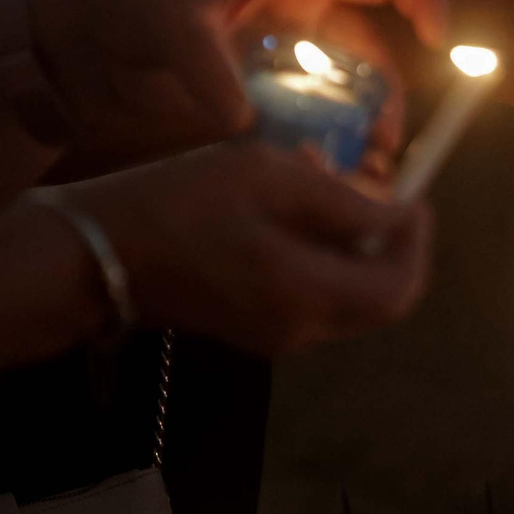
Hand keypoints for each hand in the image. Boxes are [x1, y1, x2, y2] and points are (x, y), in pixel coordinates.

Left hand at [27, 0, 448, 160]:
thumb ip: (207, 65)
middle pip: (377, 48)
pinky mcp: (270, 101)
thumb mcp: (161, 19)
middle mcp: (304, 11)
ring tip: (362, 177)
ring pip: (351, 95)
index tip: (438, 40)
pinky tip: (329, 182)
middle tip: (384, 147)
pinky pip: (316, 126)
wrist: (68, 55)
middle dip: (390, 97)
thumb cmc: (119, 6)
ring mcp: (288, 58)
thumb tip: (243, 119)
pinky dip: (328, 153)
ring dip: (363, 134)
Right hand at [65, 143, 431, 353]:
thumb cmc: (180, 205)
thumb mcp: (269, 179)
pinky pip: (312, 294)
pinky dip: (320, 253)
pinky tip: (288, 206)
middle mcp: (300, 328)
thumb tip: (402, 212)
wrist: (95, 254)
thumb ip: (345, 200)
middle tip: (374, 189)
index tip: (416, 201)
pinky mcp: (254, 326)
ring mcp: (275, 334)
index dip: (418, 246)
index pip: (399, 290)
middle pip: (379, 298)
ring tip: (320, 180)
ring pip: (347, 294)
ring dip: (352, 241)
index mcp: (307, 295)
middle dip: (389, 243)